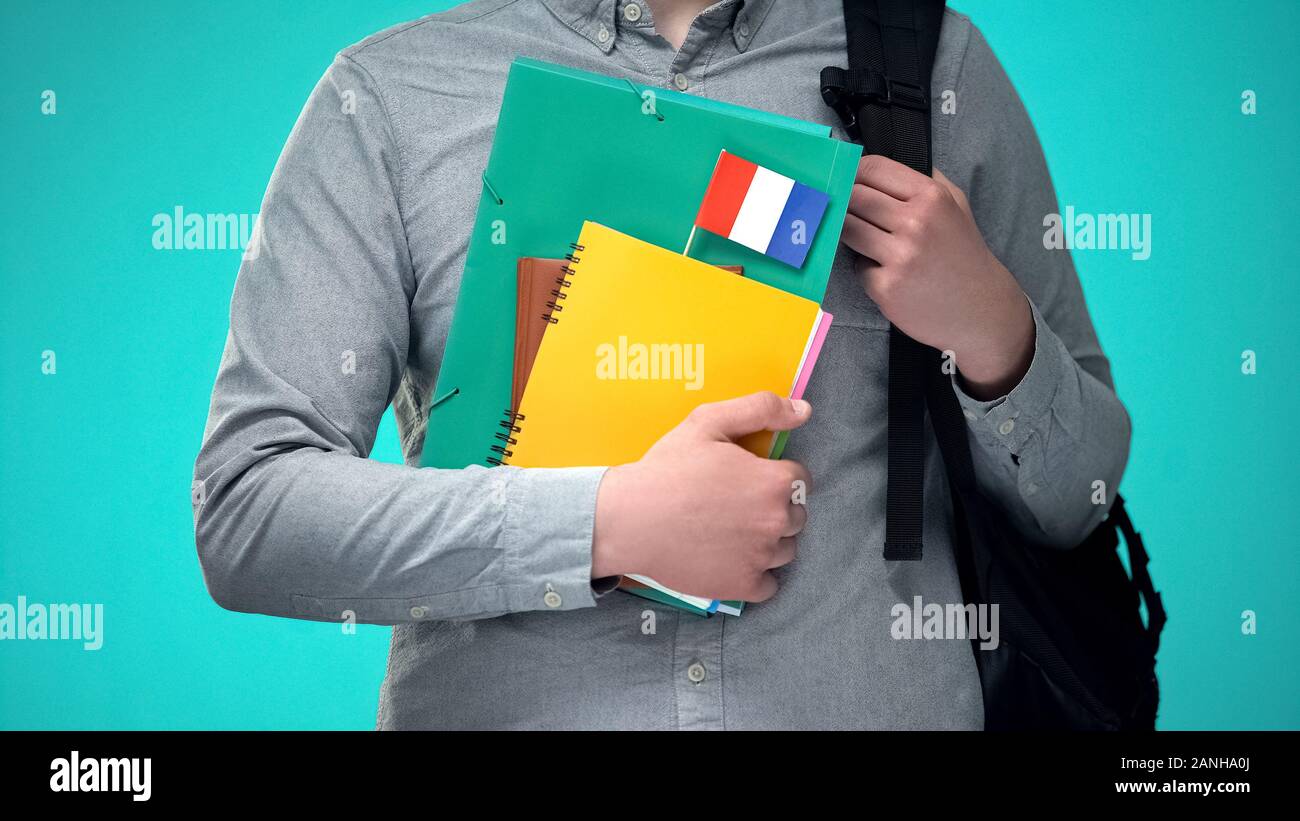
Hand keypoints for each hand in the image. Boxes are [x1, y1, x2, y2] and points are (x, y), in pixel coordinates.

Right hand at [591, 392, 811, 602]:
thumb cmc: (667, 469)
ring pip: (785, 550)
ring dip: (768, 542)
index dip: (774, 476)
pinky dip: (755, 575)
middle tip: (735, 505)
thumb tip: (804, 410)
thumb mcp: (708, 421)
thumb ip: (761, 408)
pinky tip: (730, 559)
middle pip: (796, 516)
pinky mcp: (744, 586)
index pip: (801, 479)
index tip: (747, 480)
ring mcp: (761, 557)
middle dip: (774, 509)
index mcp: (774, 481)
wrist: (629, 520)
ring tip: (731, 532)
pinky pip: (770, 585)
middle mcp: (776, 521)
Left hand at [842, 154, 1034, 398]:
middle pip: (854, 196)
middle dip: (846, 201)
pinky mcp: (886, 287)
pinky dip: (866, 267)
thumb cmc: (962, 253)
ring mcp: (900, 257)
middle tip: (848, 209)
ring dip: (850, 232)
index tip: (846, 177)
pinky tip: (886, 272)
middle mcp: (916, 223)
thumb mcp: (955, 205)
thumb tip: (877, 163)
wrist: (980, 308)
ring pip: (847, 229)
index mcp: (932, 197)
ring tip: (867, 238)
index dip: (854, 171)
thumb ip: (923, 180)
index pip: (874, 168)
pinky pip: (857, 265)